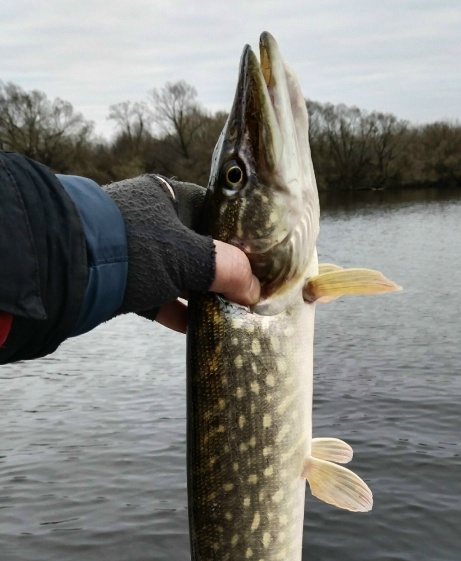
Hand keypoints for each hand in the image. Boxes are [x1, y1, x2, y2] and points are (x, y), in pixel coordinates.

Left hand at [103, 176, 259, 331]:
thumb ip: (227, 269)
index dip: (237, 236)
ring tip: (230, 312)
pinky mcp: (123, 282)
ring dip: (201, 295)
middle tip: (248, 291)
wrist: (69, 270)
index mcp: (167, 198)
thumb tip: (254, 289)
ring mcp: (135, 253)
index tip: (258, 259)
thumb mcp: (188, 256)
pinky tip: (198, 328)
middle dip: (221, 272)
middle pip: (197, 248)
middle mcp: (150, 221)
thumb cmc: (133, 248)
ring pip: (178, 275)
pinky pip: (158, 298)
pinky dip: (177, 312)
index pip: (212, 212)